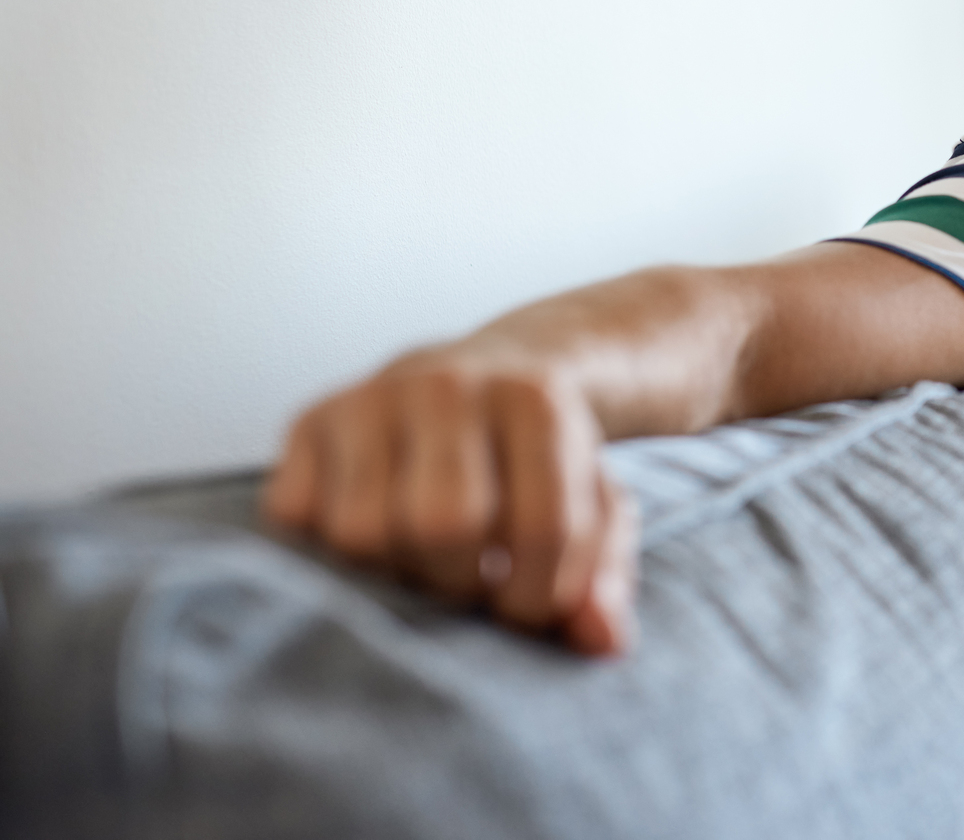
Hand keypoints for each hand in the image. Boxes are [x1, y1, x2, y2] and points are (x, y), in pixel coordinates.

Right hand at [262, 339, 638, 654]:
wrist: (478, 380)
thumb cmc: (534, 464)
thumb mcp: (591, 508)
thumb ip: (604, 576)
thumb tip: (602, 642)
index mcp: (536, 401)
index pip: (543, 528)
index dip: (538, 596)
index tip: (530, 606)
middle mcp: (449, 385)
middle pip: (444, 526)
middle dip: (461, 583)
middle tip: (471, 583)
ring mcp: (373, 398)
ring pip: (363, 531)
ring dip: (394, 574)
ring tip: (424, 563)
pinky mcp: (311, 419)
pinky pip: (298, 521)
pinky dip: (329, 553)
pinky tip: (375, 543)